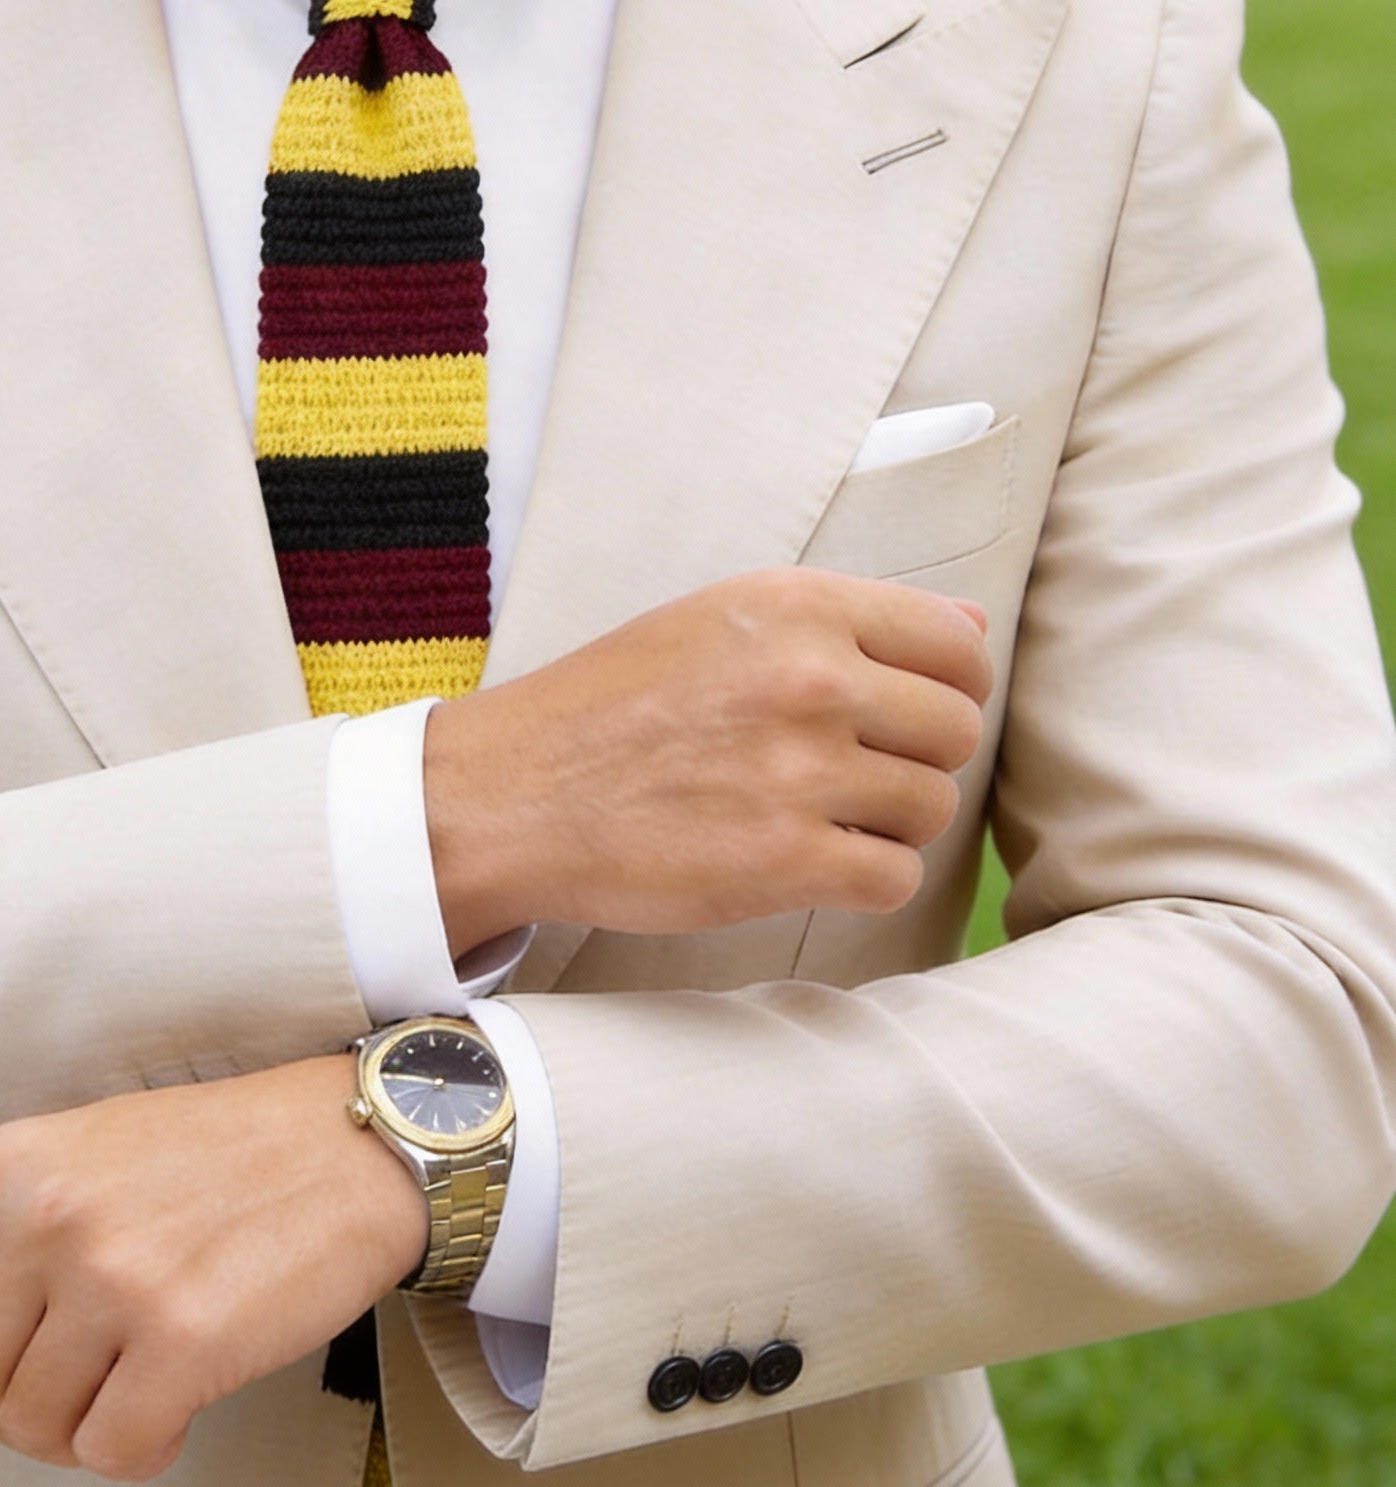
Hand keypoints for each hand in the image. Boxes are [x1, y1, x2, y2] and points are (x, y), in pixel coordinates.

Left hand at [0, 1054, 424, 1481]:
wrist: (351, 1145)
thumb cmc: (230, 1155)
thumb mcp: (91, 1151)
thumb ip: (17, 1229)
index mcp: (11, 1165)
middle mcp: (47, 1216)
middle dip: (11, 1419)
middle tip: (74, 1405)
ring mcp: (113, 1277)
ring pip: (32, 1426)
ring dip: (80, 1435)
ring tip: (137, 1394)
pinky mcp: (183, 1339)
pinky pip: (110, 1452)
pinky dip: (139, 1454)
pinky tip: (175, 1416)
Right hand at [425, 567, 992, 952]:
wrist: (511, 795)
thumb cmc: (608, 707)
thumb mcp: (718, 621)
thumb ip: (846, 620)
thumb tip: (975, 627)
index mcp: (796, 607)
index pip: (957, 646)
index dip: (946, 689)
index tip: (902, 714)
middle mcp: (809, 679)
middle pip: (956, 731)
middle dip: (915, 759)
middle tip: (849, 774)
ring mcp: (800, 772)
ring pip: (930, 807)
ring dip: (888, 823)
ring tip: (816, 818)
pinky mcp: (785, 862)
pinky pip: (894, 877)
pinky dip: (861, 879)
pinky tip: (804, 863)